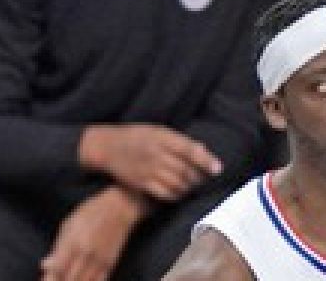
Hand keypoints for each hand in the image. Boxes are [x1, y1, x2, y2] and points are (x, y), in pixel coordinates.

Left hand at [40, 187, 145, 280]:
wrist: (121, 205)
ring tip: (68, 278)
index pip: (57, 269)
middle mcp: (86, 254)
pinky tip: (82, 279)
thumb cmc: (91, 211)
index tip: (46, 277)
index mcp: (73, 242)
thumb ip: (57, 246)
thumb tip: (45, 265)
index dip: (49, 278)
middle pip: (69, 279)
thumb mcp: (69, 223)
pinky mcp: (111, 263)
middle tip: (55, 278)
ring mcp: (100, 259)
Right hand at [81, 124, 220, 201]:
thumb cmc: (137, 136)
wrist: (107, 147)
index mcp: (162, 137)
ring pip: (176, 183)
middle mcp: (156, 154)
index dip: (206, 161)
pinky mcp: (140, 183)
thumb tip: (203, 150)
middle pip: (185, 170)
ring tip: (195, 186)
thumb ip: (180, 141)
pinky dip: (176, 195)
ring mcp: (148, 170)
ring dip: (190, 187)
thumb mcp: (158, 130)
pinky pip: (163, 193)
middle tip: (207, 178)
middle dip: (200, 177)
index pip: (189, 150)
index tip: (218, 169)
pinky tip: (181, 193)